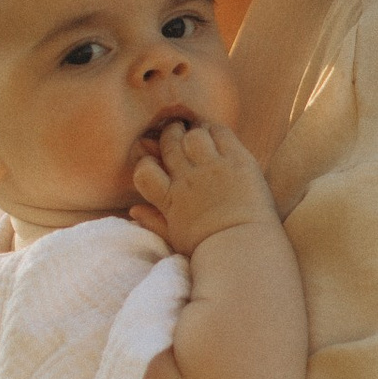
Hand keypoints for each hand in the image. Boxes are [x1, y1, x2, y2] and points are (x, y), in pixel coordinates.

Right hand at [130, 116, 273, 257]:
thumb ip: (154, 221)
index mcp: (170, 198)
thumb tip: (133, 210)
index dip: (146, 162)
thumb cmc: (209, 248)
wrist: (244, 248)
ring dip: (192, 132)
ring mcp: (213, 168)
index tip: (153, 161)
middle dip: (169, 135)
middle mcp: (188, 179)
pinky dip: (215, 130)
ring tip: (196, 133)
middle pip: (170, 143)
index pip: (144, 169)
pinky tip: (215, 135)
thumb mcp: (175, 237)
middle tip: (174, 134)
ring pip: (194, 135)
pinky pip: (222, 134)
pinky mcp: (238, 161)